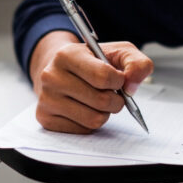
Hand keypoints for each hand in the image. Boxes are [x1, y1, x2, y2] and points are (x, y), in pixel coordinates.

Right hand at [29, 30, 152, 133]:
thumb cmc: (92, 62)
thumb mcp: (117, 52)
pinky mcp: (46, 119)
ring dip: (105, 113)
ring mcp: (46, 99)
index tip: (118, 79)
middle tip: (112, 94)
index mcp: (67, 55)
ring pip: (94, 119)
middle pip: (101, 101)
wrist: (61, 70)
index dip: (119, 81)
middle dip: (116, 100)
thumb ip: (136, 63)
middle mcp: (51, 76)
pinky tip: (85, 109)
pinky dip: (91, 123)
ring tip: (98, 101)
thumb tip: (132, 86)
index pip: (103, 76)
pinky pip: (84, 130)